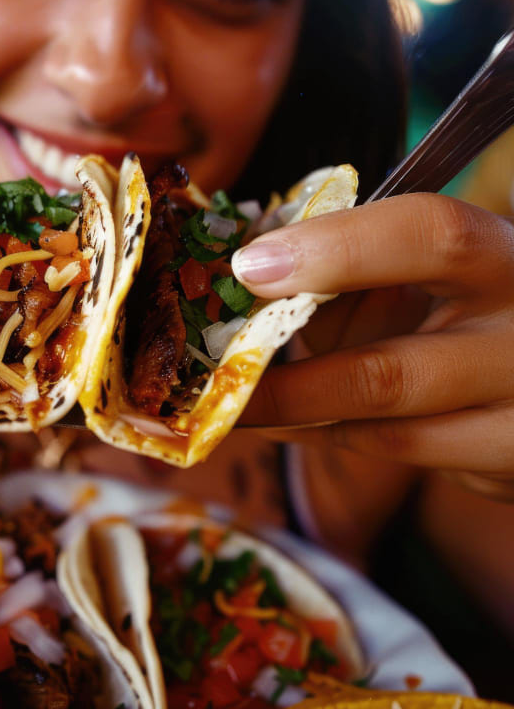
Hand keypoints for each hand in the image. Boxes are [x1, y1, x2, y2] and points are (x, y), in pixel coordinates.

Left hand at [235, 194, 513, 478]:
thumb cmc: (468, 299)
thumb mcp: (430, 269)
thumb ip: (353, 270)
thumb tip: (247, 277)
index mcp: (506, 258)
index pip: (431, 237)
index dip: (336, 249)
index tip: (250, 267)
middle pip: (390, 375)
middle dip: (288, 387)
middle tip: (222, 384)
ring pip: (393, 437)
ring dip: (306, 424)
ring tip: (244, 408)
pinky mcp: (511, 471)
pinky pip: (410, 464)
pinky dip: (345, 441)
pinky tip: (307, 423)